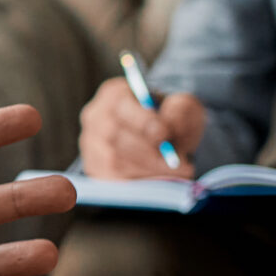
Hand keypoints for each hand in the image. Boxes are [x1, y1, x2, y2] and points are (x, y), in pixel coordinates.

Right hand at [77, 76, 205, 179]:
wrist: (166, 140)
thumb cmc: (172, 119)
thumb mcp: (183, 106)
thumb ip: (179, 110)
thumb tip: (168, 126)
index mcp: (114, 94)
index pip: (119, 105)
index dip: (141, 120)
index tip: (165, 133)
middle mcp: (95, 117)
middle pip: (113, 135)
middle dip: (147, 151)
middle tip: (176, 161)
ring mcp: (92, 145)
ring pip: (113, 159)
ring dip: (147, 168)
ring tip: (176, 172)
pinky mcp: (95, 168)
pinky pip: (112, 178)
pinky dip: (139, 181)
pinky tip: (161, 179)